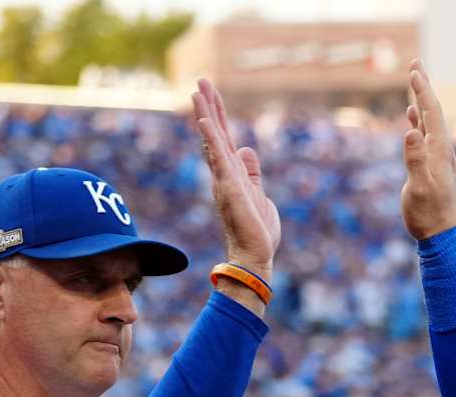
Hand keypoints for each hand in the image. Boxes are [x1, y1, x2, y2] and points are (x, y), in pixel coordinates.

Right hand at [191, 78, 279, 281]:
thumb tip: (247, 150)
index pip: (223, 139)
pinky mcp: (229, 187)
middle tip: (200, 81)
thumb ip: (252, 173)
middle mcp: (223, 173)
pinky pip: (217, 158)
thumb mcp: (259, 194)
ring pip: (212, 141)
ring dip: (205, 115)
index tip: (210, 94)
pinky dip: (211, 139)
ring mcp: (224, 179)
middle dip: (208, 107)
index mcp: (232, 174)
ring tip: (197, 91)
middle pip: (214, 133)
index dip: (217, 116)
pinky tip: (204, 121)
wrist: (255, 256)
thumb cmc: (256, 232)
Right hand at [400, 60, 455, 239]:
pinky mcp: (431, 165)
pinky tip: (411, 117)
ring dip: (421, 100)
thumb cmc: (428, 214)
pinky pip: (425, 135)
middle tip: (416, 63)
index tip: (414, 70)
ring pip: (429, 121)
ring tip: (415, 81)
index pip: (431, 113)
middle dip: (423, 86)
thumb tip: (411, 132)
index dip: (422, 91)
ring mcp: (437, 157)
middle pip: (432, 111)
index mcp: (438, 150)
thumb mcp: (419, 187)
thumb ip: (415, 160)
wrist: (440, 235)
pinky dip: (418, 121)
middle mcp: (440, 149)